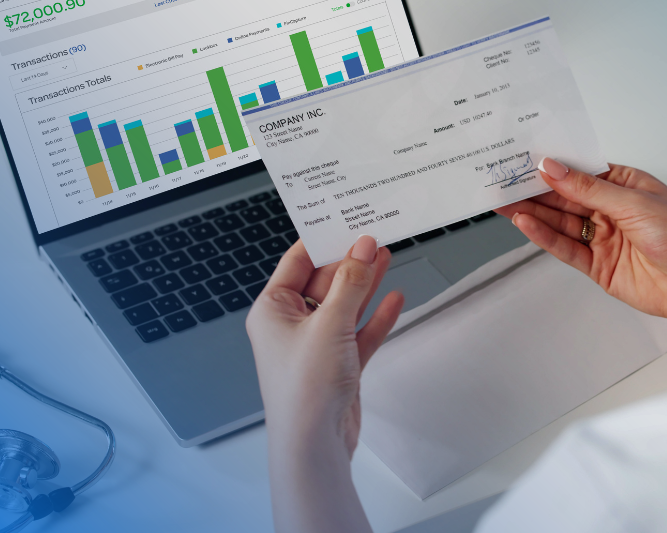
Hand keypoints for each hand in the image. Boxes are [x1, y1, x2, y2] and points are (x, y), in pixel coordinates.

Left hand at [246, 235, 401, 532]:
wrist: (315, 446)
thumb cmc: (305, 390)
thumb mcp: (328, 325)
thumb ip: (349, 283)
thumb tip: (361, 247)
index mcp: (272, 311)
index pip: (297, 263)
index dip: (323, 241)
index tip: (347, 221)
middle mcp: (291, 326)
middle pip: (325, 282)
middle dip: (350, 261)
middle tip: (376, 236)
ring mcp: (316, 345)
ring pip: (345, 305)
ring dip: (366, 284)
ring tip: (388, 256)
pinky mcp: (339, 365)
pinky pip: (359, 332)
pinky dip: (376, 316)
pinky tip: (394, 299)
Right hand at [498, 158, 666, 372]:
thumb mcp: (633, 203)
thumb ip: (588, 189)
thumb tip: (554, 169)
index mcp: (624, 185)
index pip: (579, 171)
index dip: (551, 165)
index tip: (522, 157)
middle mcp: (611, 209)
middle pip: (564, 197)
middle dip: (533, 189)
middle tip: (501, 181)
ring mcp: (603, 238)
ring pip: (560, 222)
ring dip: (532, 212)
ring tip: (503, 202)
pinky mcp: (597, 265)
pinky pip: (565, 248)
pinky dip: (544, 237)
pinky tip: (525, 224)